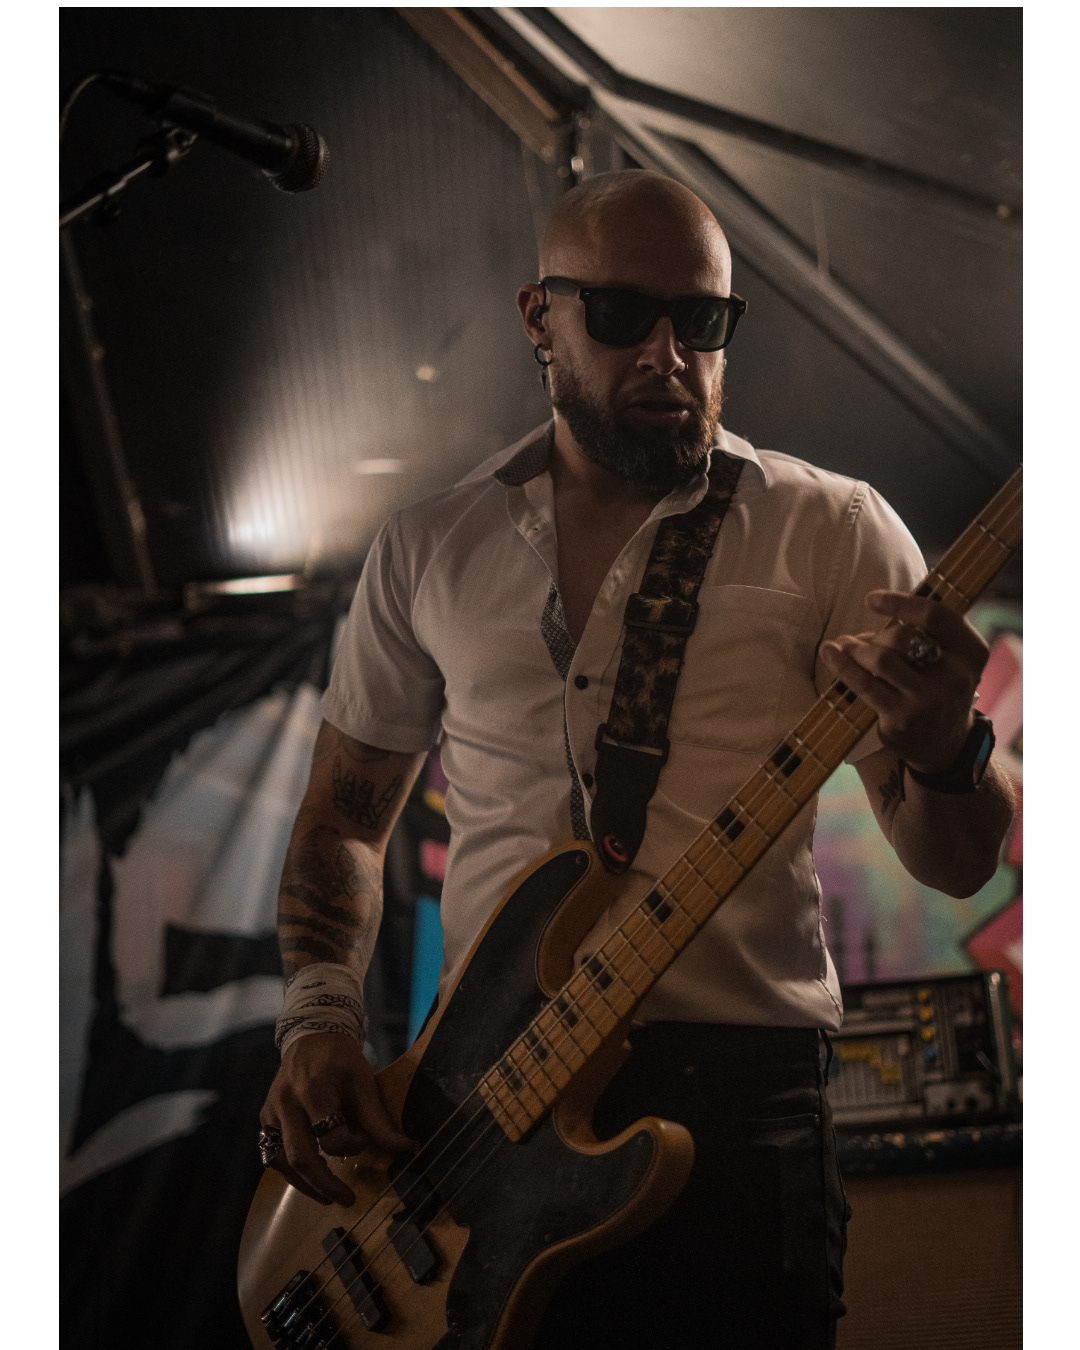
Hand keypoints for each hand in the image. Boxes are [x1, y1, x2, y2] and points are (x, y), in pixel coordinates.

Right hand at [259, 1033, 414, 1205]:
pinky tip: (308, 1180)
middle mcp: (287, 1103)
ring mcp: (271, 1111)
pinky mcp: (265, 1116)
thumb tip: (403, 1147)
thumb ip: (378, 1117)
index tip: (367, 1141)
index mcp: (313, 1089)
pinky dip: (289, 1171)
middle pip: (301, 1156)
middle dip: (324, 1184)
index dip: (352, 1145)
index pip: (330, 1136)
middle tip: (347, 1199)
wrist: (311, 1035)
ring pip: (281, 1161)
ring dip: (304, 1185)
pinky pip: (271, 1153)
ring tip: (328, 1198)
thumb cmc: (340, 1058)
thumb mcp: (363, 1080)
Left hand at [818, 590, 988, 774]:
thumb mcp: (947, 660)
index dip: (900, 603)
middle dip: (877, 636)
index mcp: (972, 653)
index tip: (872, 599)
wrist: (944, 745)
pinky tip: (830, 653)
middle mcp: (956, 677)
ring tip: (844, 646)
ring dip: (856, 649)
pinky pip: (864, 684)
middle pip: (904, 637)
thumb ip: (922, 634)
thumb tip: (871, 614)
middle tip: (861, 641)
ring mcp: (929, 700)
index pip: (936, 616)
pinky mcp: (902, 718)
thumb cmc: (937, 688)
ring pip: (882, 659)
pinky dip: (843, 665)